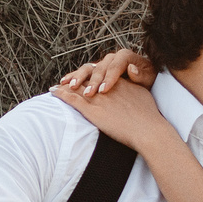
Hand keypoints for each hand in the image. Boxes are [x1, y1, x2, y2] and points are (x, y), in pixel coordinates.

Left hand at [52, 75, 170, 152]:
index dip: (91, 74)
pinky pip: (72, 99)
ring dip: (65, 84)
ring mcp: (98, 98)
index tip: (85, 76)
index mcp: (118, 82)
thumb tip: (131, 71)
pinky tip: (53, 91)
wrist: (147, 130)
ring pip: (76, 86)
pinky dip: (61, 94)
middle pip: (86, 76)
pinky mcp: (92, 110)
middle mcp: (106, 86)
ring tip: (57, 85)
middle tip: (67, 79)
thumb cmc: (149, 116)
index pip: (100, 73)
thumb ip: (135, 82)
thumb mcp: (143, 92)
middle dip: (76, 77)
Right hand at [58, 47, 156, 95]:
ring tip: (71, 86)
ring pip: (88, 68)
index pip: (115, 66)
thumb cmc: (147, 81)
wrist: (144, 82)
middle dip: (93, 81)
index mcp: (125, 56)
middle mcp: (112, 58)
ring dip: (78, 78)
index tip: (104, 90)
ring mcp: (102, 64)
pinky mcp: (95, 72)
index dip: (109, 78)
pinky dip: (73, 77)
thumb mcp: (148, 79)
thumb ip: (141, 75)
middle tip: (89, 93)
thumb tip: (131, 69)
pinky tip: (64, 83)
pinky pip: (83, 74)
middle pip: (99, 67)